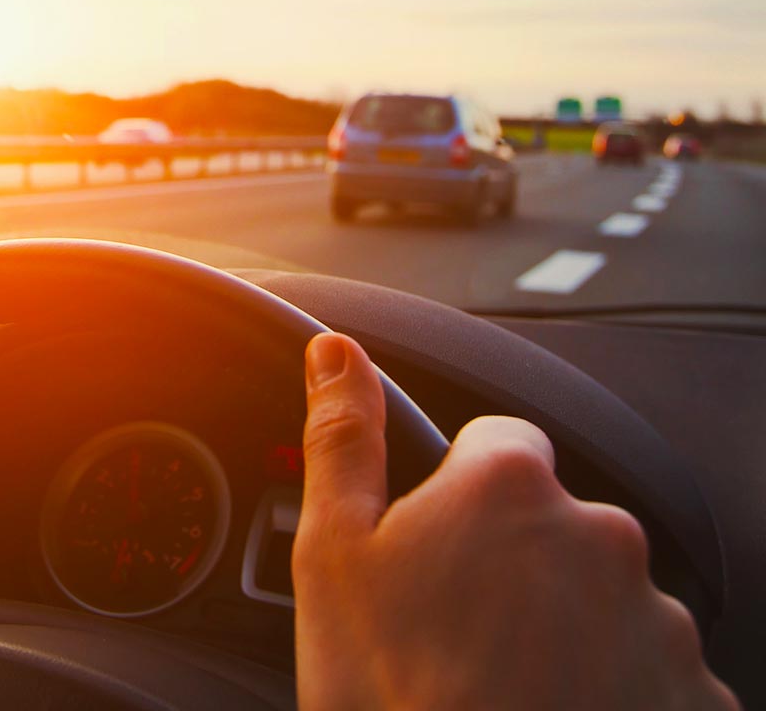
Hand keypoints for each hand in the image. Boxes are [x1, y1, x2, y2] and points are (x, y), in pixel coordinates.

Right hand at [292, 332, 736, 710]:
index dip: (457, 492)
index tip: (434, 549)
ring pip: (603, 598)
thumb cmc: (389, 694)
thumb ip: (344, 438)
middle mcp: (600, 536)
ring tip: (500, 686)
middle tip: (455, 632)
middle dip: (513, 562)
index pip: (498, 443)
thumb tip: (337, 353)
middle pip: (554, 523)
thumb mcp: (333, 555)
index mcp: (509, 488)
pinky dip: (611, 688)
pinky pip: (649, 670)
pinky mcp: (694, 695)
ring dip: (565, 627)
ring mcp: (657, 620)